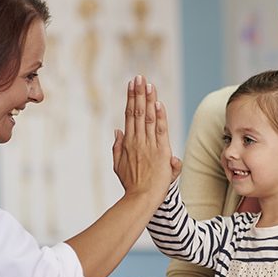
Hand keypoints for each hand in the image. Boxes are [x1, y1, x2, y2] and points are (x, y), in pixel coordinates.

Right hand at [112, 75, 173, 198]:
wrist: (141, 199)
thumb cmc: (132, 185)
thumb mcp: (118, 166)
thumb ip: (117, 147)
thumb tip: (117, 130)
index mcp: (128, 143)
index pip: (130, 116)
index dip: (131, 99)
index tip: (132, 85)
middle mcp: (137, 141)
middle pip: (137, 112)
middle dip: (138, 93)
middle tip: (139, 77)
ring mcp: (148, 145)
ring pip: (147, 118)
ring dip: (148, 100)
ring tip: (148, 84)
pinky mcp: (160, 151)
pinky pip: (159, 130)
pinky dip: (159, 116)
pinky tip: (157, 103)